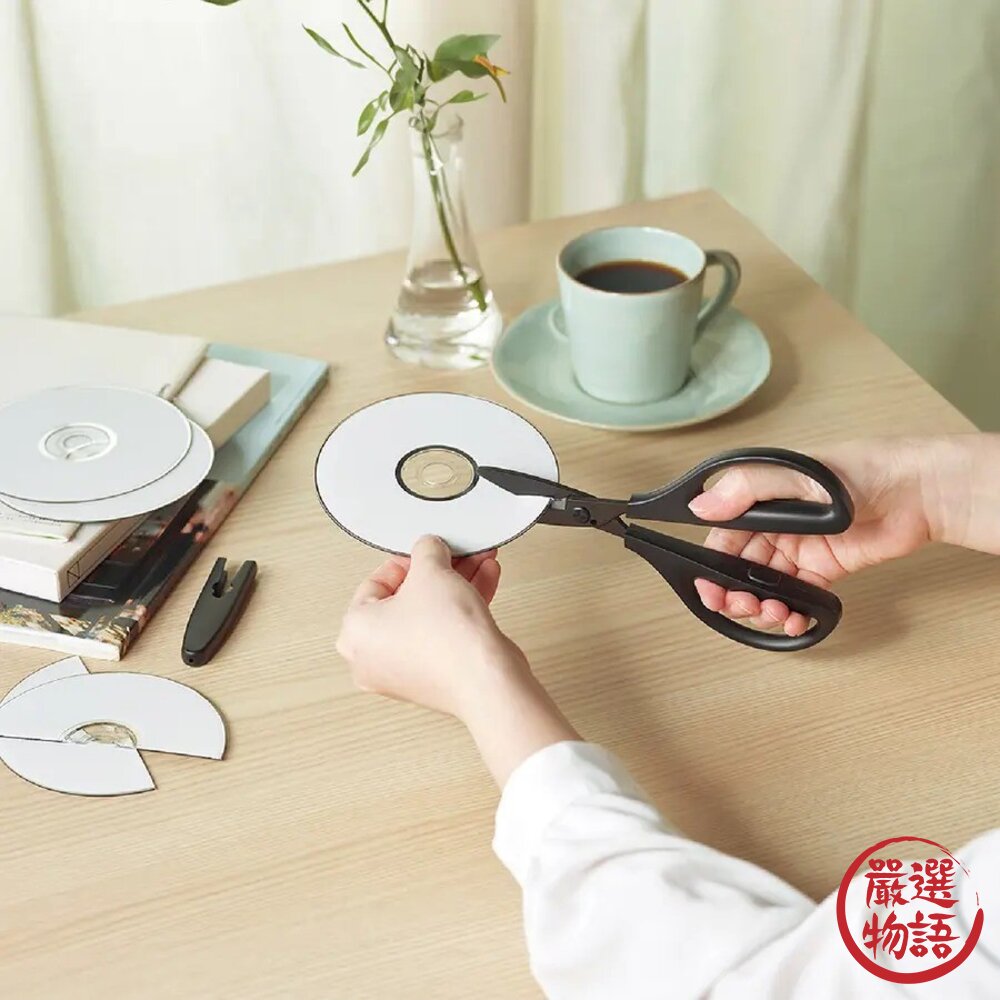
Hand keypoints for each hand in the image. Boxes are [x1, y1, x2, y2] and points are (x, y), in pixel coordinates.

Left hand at [337, 534, 578, 785]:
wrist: (486, 681)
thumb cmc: (448, 637)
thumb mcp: (431, 570)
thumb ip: (426, 550)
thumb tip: (428, 549)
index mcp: (354, 632)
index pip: (376, 582)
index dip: (408, 560)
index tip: (428, 551)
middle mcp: (372, 657)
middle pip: (407, 598)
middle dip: (440, 571)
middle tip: (456, 555)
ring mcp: (403, 670)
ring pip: (430, 614)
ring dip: (457, 585)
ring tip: (478, 562)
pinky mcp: (433, 676)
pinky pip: (443, 632)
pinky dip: (462, 607)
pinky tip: (484, 581)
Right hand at [689, 439, 934, 635]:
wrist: (917, 492)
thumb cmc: (861, 469)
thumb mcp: (796, 472)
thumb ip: (746, 487)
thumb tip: (701, 507)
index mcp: (762, 501)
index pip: (723, 539)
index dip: (712, 566)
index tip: (709, 588)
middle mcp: (776, 526)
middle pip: (740, 568)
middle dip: (735, 593)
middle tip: (743, 606)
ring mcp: (800, 550)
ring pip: (765, 587)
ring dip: (762, 606)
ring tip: (773, 612)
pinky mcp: (825, 570)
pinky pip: (798, 597)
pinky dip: (792, 613)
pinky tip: (794, 619)